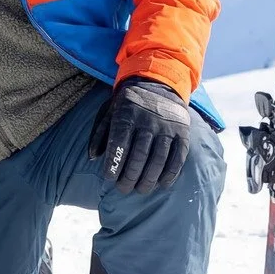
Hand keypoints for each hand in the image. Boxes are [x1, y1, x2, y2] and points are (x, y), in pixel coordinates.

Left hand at [88, 77, 192, 194]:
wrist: (157, 83)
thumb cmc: (127, 103)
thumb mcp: (109, 110)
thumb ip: (99, 133)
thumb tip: (92, 157)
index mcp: (127, 115)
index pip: (119, 144)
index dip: (114, 164)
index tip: (109, 178)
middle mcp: (148, 121)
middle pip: (139, 155)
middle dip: (130, 176)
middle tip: (123, 189)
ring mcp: (167, 127)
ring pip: (158, 159)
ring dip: (149, 179)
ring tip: (141, 190)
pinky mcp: (182, 132)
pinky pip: (177, 157)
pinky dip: (170, 173)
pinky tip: (162, 184)